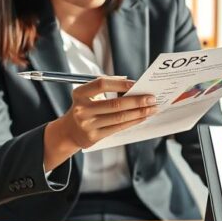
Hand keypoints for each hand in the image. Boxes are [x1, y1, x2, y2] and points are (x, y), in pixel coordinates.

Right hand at [43, 78, 157, 169]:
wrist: (70, 131)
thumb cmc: (85, 108)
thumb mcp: (88, 95)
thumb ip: (106, 87)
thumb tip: (132, 84)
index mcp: (80, 94)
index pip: (101, 84)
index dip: (120, 84)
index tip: (136, 83)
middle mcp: (82, 109)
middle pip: (115, 103)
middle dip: (136, 101)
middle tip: (151, 98)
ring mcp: (88, 124)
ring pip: (119, 117)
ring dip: (139, 112)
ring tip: (151, 108)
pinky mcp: (94, 136)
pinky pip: (118, 128)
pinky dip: (133, 121)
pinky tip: (142, 117)